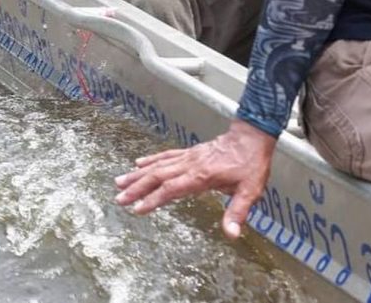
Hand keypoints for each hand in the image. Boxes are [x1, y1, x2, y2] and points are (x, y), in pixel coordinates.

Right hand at [115, 119, 276, 237]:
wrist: (252, 136)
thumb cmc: (251, 163)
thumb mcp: (250, 190)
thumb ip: (238, 212)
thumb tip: (231, 234)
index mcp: (201, 176)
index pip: (172, 189)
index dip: (154, 199)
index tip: (137, 209)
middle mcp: (190, 164)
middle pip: (158, 176)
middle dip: (137, 187)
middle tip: (118, 198)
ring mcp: (189, 156)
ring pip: (158, 165)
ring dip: (138, 174)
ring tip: (119, 181)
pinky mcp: (191, 152)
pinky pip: (167, 155)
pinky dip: (151, 159)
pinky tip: (139, 163)